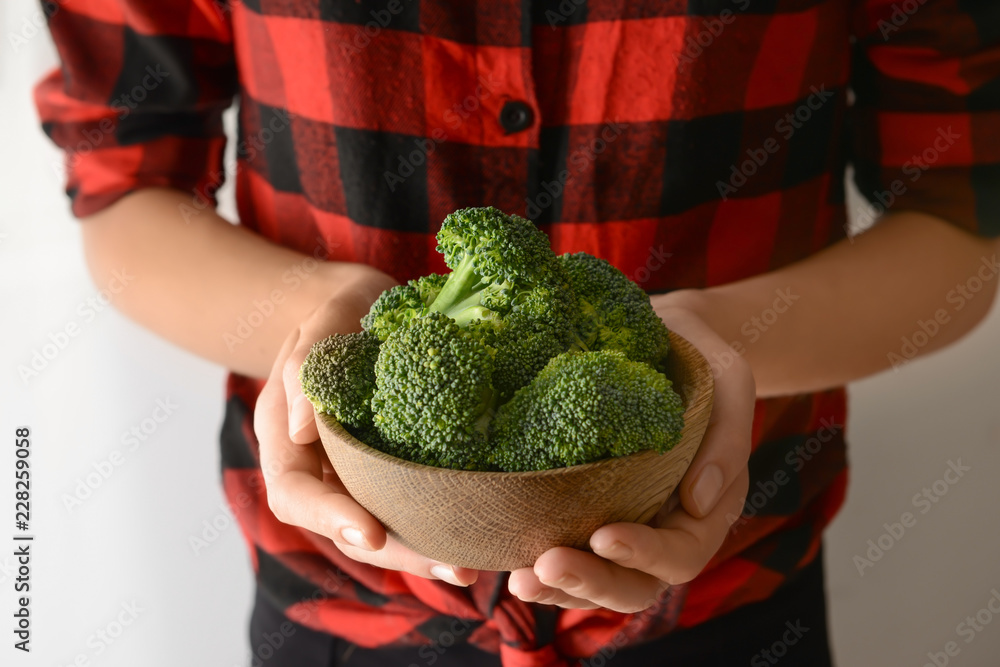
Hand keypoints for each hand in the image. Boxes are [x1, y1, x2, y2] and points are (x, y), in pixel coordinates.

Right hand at [254, 263, 479, 586]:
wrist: (356, 309)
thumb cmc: (336, 310)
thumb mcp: (323, 320)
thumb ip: (305, 365)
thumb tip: (300, 426)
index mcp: (284, 437)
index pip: (294, 493)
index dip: (328, 517)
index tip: (371, 531)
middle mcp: (316, 467)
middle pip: (342, 528)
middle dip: (394, 552)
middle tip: (452, 567)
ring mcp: (351, 473)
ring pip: (376, 528)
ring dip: (420, 552)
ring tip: (471, 567)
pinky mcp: (386, 471)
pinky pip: (404, 506)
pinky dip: (433, 526)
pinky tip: (474, 536)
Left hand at [508, 293, 753, 611]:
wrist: (663, 339)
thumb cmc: (698, 358)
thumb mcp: (727, 382)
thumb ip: (727, 439)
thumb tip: (698, 502)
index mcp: (704, 511)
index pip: (681, 554)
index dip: (645, 554)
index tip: (604, 535)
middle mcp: (663, 530)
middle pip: (634, 584)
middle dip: (591, 582)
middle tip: (545, 566)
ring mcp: (624, 525)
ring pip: (597, 581)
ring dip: (559, 588)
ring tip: (519, 578)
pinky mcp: (586, 511)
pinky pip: (568, 552)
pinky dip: (541, 566)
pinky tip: (509, 563)